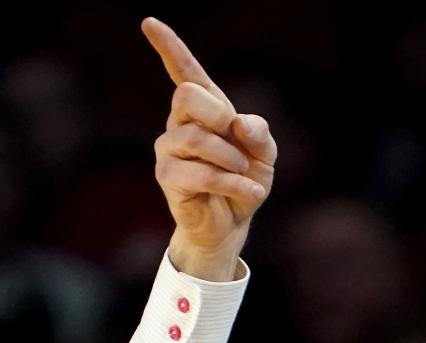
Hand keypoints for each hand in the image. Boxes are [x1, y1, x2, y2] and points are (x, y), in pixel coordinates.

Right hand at [142, 16, 276, 279]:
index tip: (149, 23)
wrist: (233, 224)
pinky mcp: (168, 177)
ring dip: (231, 159)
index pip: (184, 72)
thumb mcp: (264, 156)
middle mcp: (179, 123)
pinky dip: (232, 183)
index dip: (169, 47)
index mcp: (204, 110)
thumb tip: (238, 122)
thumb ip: (259, 133)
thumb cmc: (244, 182)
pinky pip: (201, 173)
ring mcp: (169, 149)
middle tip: (236, 139)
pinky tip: (249, 192)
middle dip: (218, 115)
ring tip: (244, 174)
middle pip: (186, 96)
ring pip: (196, 138)